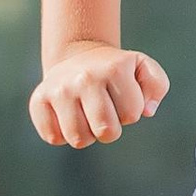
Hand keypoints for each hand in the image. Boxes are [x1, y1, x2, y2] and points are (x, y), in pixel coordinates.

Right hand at [28, 42, 170, 147]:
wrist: (78, 55)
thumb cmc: (116, 70)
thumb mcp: (142, 68)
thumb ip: (156, 86)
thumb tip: (148, 110)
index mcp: (113, 69)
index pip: (132, 115)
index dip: (130, 112)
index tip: (121, 99)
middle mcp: (84, 77)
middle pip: (106, 132)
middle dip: (110, 129)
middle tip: (105, 112)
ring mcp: (59, 89)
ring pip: (78, 139)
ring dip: (87, 133)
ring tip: (87, 114)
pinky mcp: (38, 100)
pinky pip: (53, 138)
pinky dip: (62, 134)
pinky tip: (67, 116)